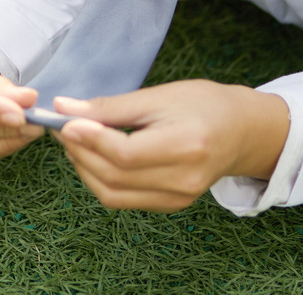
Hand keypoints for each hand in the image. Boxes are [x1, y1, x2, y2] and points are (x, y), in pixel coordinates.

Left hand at [50, 80, 290, 210]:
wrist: (241, 131)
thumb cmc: (203, 104)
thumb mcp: (159, 96)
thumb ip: (111, 107)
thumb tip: (64, 108)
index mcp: (187, 147)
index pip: (125, 154)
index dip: (89, 138)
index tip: (64, 120)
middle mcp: (184, 180)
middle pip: (114, 176)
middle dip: (79, 152)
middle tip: (61, 126)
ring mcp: (178, 198)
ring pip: (112, 194)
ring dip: (84, 167)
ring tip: (73, 140)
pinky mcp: (171, 205)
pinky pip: (123, 199)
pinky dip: (100, 179)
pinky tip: (93, 155)